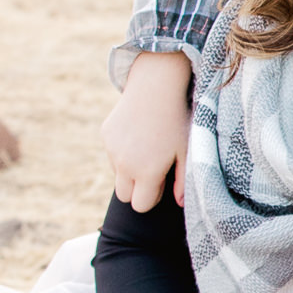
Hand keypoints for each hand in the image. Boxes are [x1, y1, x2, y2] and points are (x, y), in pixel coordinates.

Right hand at [103, 49, 194, 210]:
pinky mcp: (105, 136)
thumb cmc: (177, 121)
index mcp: (146, 172)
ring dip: (130, 170)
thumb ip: (183, 182)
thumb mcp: (186, 151)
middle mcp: (124, 165)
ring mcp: (112, 150)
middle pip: (125, 197)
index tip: (163, 183)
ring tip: (149, 148)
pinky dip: (123, 152)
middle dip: (137, 190)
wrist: (156, 87)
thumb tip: (179, 204)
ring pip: (117, 174)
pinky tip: (138, 134)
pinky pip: (112, 155)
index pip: (141, 205)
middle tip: (154, 171)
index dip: (153, 198)